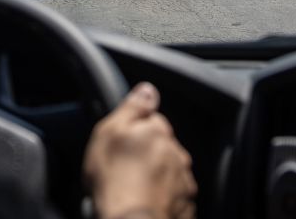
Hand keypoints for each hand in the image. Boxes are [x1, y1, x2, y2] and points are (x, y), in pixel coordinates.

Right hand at [83, 82, 196, 218]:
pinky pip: (173, 196)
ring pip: (169, 172)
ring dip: (156, 176)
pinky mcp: (185, 206)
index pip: (152, 120)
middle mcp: (177, 155)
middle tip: (123, 168)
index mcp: (159, 132)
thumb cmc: (114, 179)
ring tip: (133, 189)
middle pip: (162, 147)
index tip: (122, 142)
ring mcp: (183, 182)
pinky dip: (162, 197)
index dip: (135, 130)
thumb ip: (132, 108)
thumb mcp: (109, 132)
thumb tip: (148, 89)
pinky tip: (144, 202)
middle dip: (147, 154)